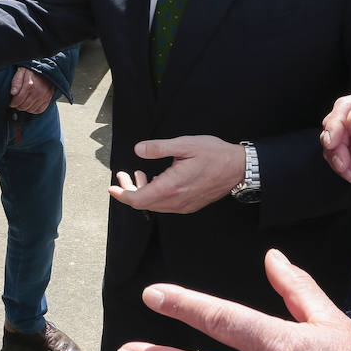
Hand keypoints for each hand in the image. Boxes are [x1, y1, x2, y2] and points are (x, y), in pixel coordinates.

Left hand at [9, 67, 54, 112]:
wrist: (47, 69)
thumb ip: (16, 81)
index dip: (13, 103)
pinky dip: (33, 110)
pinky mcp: (48, 99)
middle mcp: (37, 92)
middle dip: (18, 106)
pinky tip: (30, 105)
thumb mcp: (22, 71)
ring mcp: (43, 97)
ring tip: (23, 103)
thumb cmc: (33, 70)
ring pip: (31, 110)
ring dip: (25, 108)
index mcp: (29, 85)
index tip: (11, 102)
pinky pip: (39, 110)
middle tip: (16, 103)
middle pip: (24, 106)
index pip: (18, 100)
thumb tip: (12, 93)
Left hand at [109, 135, 244, 213]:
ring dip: (143, 191)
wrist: (239, 168)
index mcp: (172, 187)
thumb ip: (159, 148)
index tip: (112, 187)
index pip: (138, 199)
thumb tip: (139, 149)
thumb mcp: (184, 144)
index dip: (122, 194)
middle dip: (129, 190)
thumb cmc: (214, 154)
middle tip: (122, 175)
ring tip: (140, 173)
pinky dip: (155, 194)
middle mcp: (176, 202)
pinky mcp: (190, 205)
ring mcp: (184, 206)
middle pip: (144, 204)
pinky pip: (166, 204)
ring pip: (155, 205)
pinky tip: (156, 180)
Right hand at [319, 90, 350, 186]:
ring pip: (330, 138)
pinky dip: (339, 165)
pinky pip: (332, 152)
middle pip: (334, 121)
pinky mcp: (347, 145)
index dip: (335, 122)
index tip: (333, 142)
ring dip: (336, 157)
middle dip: (334, 144)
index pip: (346, 105)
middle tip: (342, 163)